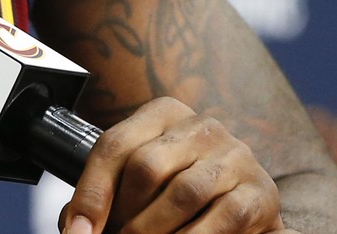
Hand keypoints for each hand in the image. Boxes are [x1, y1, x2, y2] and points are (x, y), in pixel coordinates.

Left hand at [58, 97, 291, 233]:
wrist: (242, 209)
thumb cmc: (178, 195)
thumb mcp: (140, 186)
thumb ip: (104, 198)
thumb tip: (75, 228)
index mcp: (163, 114)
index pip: (114, 145)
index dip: (90, 193)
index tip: (78, 231)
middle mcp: (202, 126)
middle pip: (146, 166)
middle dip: (124, 215)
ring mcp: (236, 155)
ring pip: (183, 193)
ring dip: (155, 231)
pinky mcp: (260, 191)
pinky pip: (223, 218)